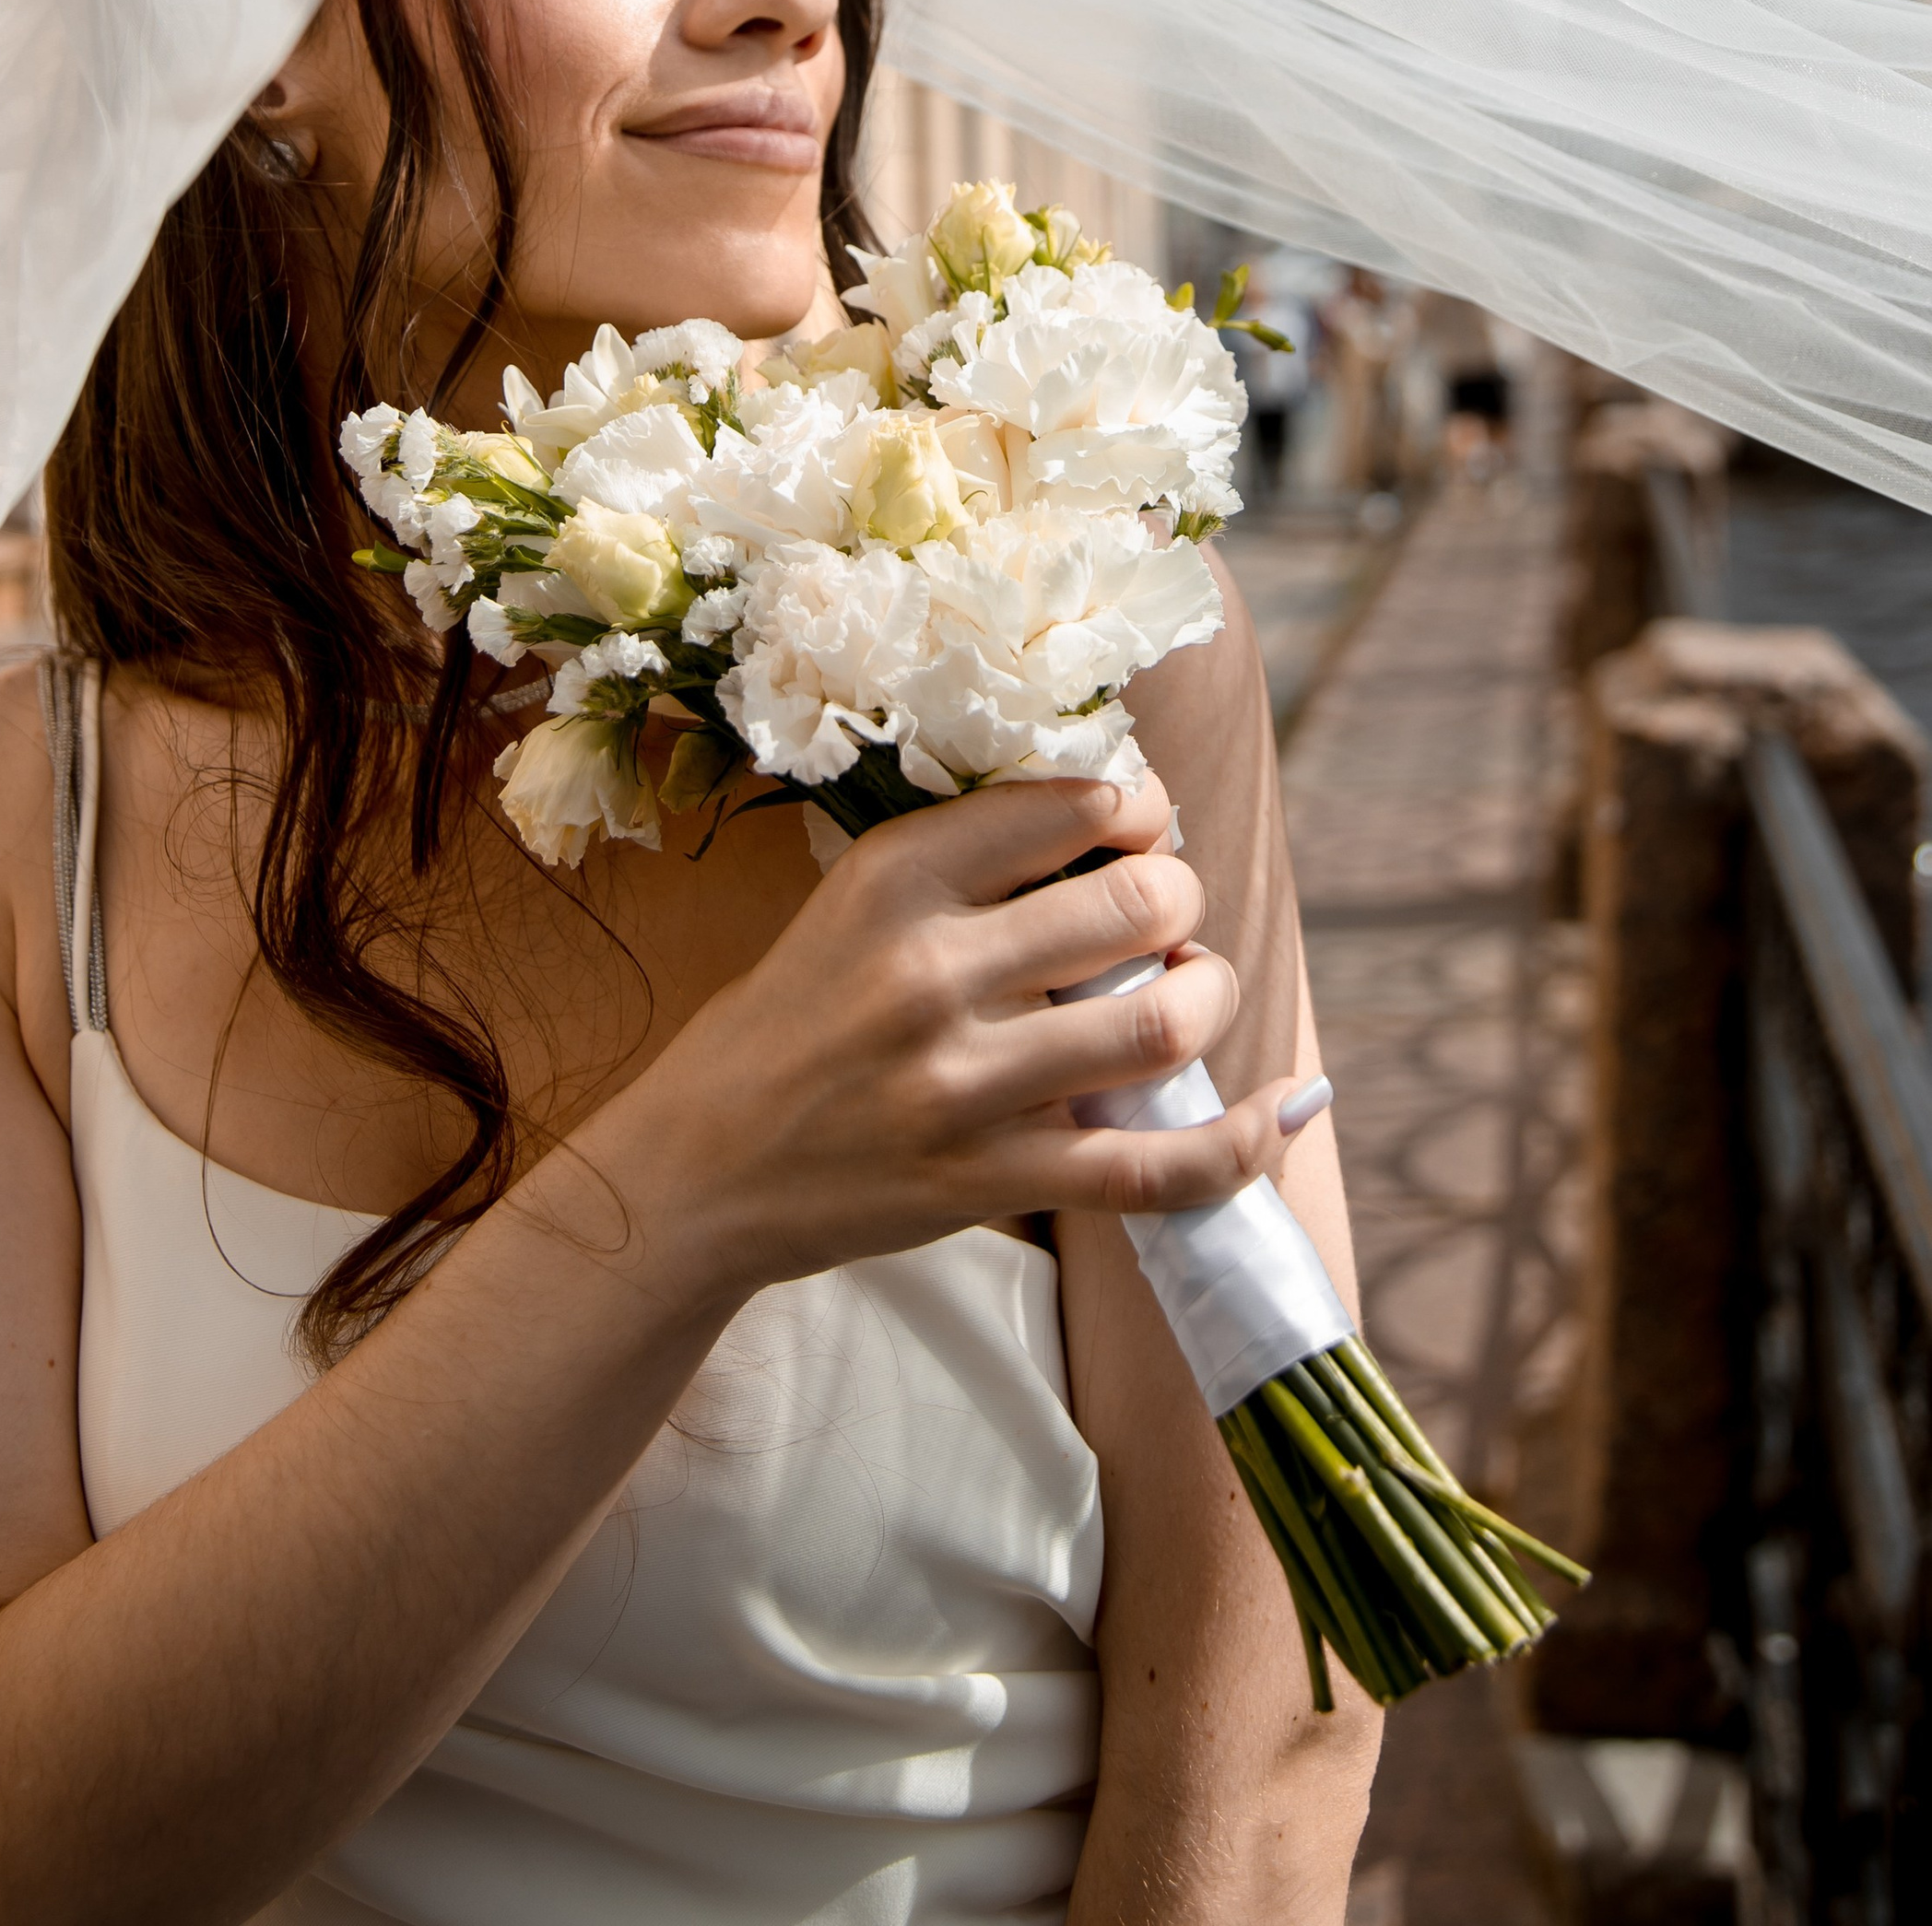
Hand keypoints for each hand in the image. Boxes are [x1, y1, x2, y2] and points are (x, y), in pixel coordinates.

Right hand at [560, 775, 1318, 1311]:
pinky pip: (1154, 1169)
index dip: (1144, 810)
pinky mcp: (991, 1181)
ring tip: (1187, 992)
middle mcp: (933, 970)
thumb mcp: (856, 900)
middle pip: (1141, 903)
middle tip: (1167, 919)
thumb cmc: (794, 1019)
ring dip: (1208, 997)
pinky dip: (1237, 1145)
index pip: (1078, 803)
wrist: (702, 1167)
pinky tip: (1283, 1108)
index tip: (1143, 831)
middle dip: (1183, 901)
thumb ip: (975, 860)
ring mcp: (966, 1085)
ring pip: (1161, 1021)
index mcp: (897, 875)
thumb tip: (1126, 821)